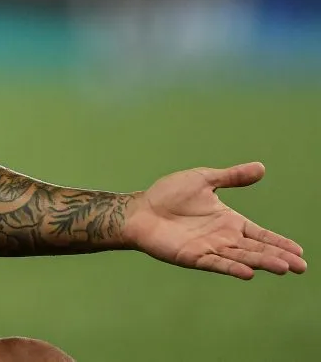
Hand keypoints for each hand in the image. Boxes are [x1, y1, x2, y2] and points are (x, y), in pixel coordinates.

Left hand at [124, 163, 306, 279]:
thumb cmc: (168, 194)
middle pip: (256, 249)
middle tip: (301, 266)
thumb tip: (261, 167)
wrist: (140, 209)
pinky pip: (217, 263)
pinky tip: (249, 273)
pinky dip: (232, 268)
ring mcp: (210, 248)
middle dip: (278, 256)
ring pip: (241, 257)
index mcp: (229, 221)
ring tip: (283, 267)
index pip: (260, 234)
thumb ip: (232, 177)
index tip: (300, 251)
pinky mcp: (194, 257)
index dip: (279, 242)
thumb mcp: (204, 180)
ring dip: (261, 262)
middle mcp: (223, 237)